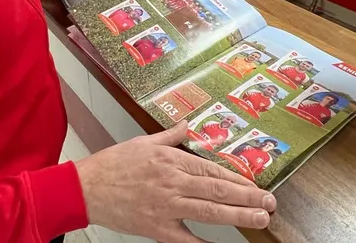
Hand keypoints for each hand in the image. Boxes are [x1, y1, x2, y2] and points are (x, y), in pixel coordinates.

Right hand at [76, 122, 275, 242]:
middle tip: (270, 204)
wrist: (85, 188)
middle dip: (248, 198)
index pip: (213, 171)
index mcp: (171, 160)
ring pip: (208, 212)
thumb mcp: (142, 142)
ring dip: (237, 216)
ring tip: (259, 219)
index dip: (239, 179)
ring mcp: (165, 207)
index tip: (257, 185)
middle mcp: (172, 183)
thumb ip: (169, 136)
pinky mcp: (155, 228)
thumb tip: (188, 124)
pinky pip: (184, 239)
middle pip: (217, 191)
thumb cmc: (113, 165)